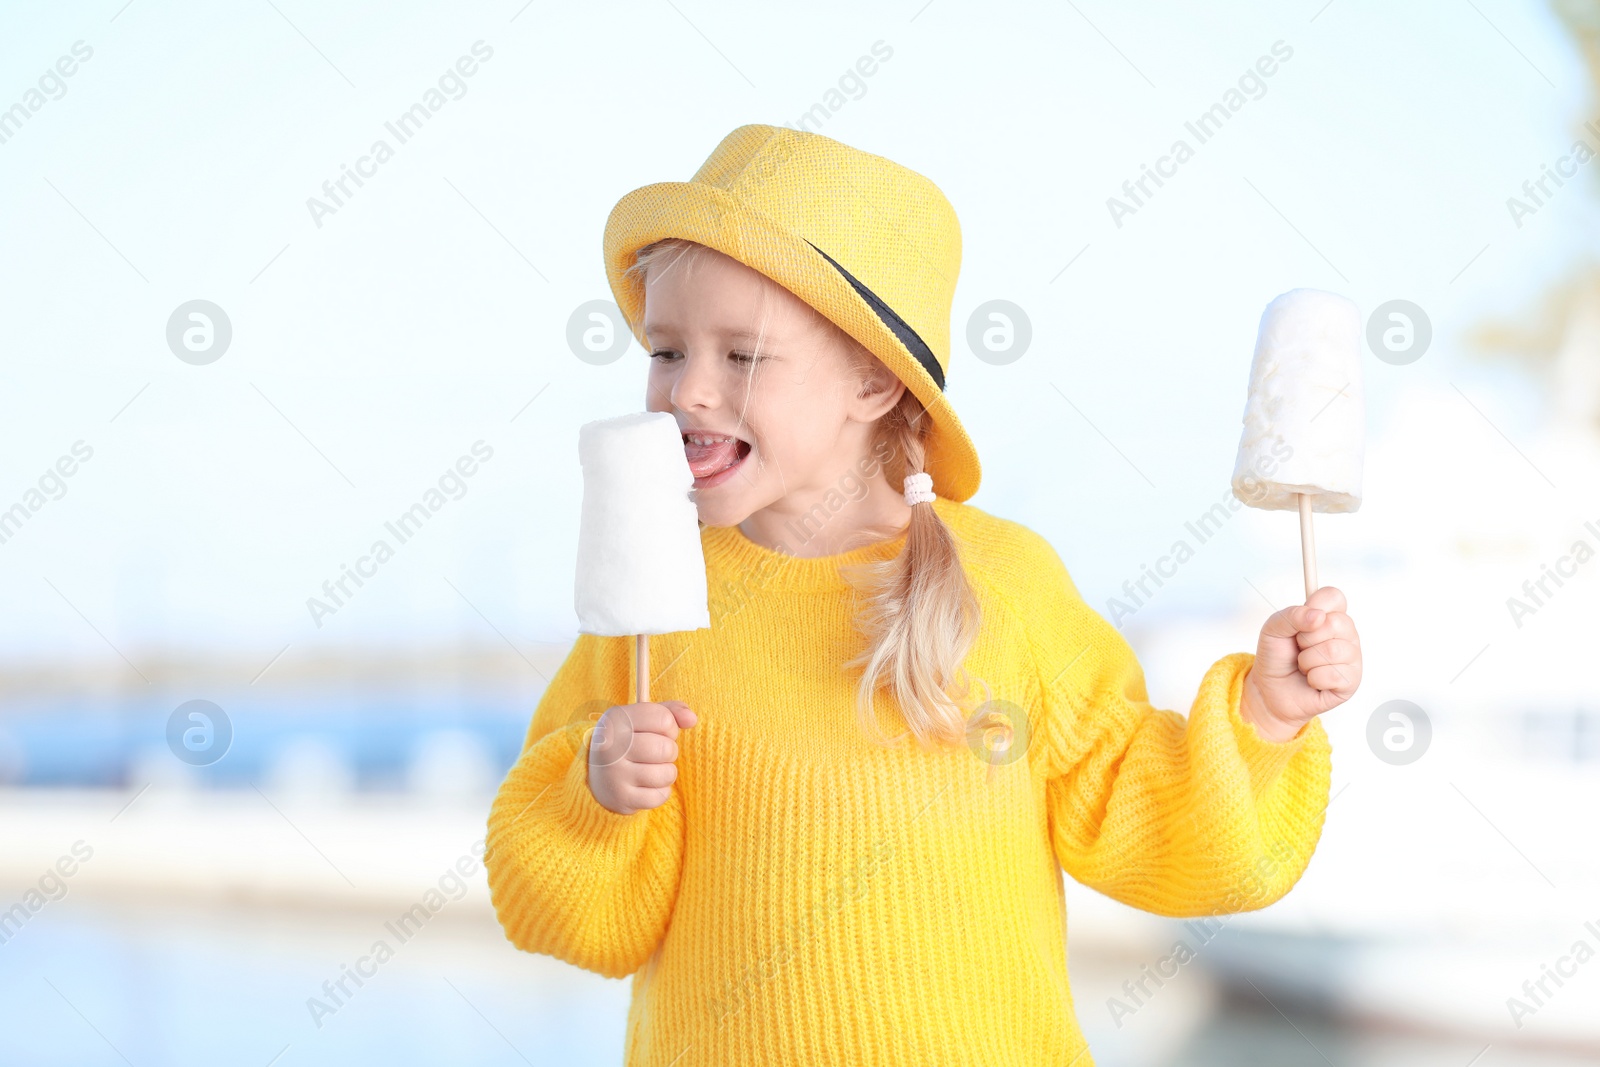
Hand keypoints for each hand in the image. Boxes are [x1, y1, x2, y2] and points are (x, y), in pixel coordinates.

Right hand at [587, 700, 696, 814]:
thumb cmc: (629, 740)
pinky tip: (645, 785)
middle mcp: (611, 746)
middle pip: (667, 748)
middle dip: (668, 751)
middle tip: (654, 753)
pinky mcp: (621, 798)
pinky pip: (660, 796)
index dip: (669, 727)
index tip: (656, 732)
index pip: (664, 719)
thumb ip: (671, 712)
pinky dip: (660, 791)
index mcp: (616, 720)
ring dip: (666, 772)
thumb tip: (692, 719)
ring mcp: (614, 774)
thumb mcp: (643, 718)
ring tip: (651, 769)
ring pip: (667, 774)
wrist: (596, 775)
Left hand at [1241, 586, 1361, 742]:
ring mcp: (1352, 658)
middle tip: (1299, 648)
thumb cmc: (1276, 657)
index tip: (1300, 620)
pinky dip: (1313, 678)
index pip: (1334, 596)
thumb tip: (1317, 616)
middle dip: (1306, 639)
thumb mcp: (1273, 630)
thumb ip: (1291, 615)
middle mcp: (1346, 634)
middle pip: (1336, 623)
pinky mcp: (1351, 681)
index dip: (1315, 605)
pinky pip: (1334, 674)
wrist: (1270, 691)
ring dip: (1307, 661)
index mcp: (1329, 616)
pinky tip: (1312, 680)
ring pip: (1334, 650)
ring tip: (1304, 665)